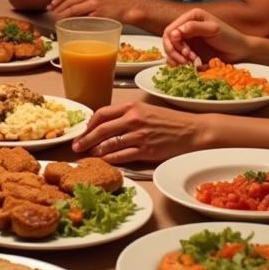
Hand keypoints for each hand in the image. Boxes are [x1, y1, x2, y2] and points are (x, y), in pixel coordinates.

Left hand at [49, 0, 128, 20]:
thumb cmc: (113, 3)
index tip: (51, 4)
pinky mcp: (97, 12)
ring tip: (57, 18)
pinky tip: (69, 22)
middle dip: (57, 7)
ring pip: (72, 8)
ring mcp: (94, 1)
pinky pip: (81, 16)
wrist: (128, 8)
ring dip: (62, 14)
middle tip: (51, 13)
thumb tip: (67, 5)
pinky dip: (72, 20)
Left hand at [70, 99, 205, 161]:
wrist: (192, 130)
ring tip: (89, 156)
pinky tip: (104, 162)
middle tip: (76, 147)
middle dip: (85, 140)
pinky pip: (122, 156)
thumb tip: (106, 123)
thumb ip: (126, 114)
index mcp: (132, 107)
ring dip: (96, 151)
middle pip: (101, 130)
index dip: (89, 124)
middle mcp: (133, 120)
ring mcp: (139, 136)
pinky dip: (110, 160)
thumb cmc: (169, 120)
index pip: (102, 114)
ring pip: (109, 145)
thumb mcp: (146, 110)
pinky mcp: (146, 151)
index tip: (83, 132)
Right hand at [163, 8, 252, 64]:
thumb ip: (194, 28)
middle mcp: (185, 27)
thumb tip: (174, 33)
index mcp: (190, 17)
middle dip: (175, 53)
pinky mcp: (189, 51)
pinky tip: (191, 66)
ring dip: (178, 59)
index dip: (173, 43)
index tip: (186, 53)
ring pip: (170, 51)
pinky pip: (177, 58)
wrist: (240, 51)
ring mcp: (187, 40)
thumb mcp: (213, 29)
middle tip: (188, 61)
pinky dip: (180, 64)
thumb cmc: (230, 37)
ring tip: (193, 63)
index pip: (170, 30)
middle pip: (167, 41)